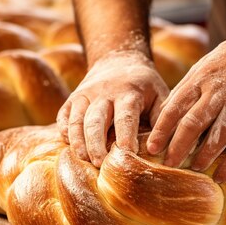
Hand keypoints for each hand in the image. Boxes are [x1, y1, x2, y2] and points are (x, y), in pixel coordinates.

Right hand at [57, 50, 169, 166]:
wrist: (118, 60)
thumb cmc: (144, 86)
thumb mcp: (160, 95)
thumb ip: (162, 119)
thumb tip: (159, 148)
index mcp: (128, 93)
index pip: (125, 116)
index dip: (126, 136)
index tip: (128, 155)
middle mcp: (103, 92)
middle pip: (95, 120)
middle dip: (96, 144)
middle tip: (100, 164)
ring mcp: (85, 94)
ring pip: (76, 119)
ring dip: (78, 142)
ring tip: (84, 160)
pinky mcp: (72, 99)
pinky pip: (63, 116)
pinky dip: (65, 131)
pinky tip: (70, 146)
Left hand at [147, 27, 225, 182]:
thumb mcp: (205, 66)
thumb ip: (186, 90)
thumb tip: (163, 115)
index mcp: (201, 79)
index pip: (174, 107)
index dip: (161, 130)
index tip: (151, 148)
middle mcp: (219, 91)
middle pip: (193, 124)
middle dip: (178, 148)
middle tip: (169, 165)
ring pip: (218, 137)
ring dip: (204, 156)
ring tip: (195, 169)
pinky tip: (221, 175)